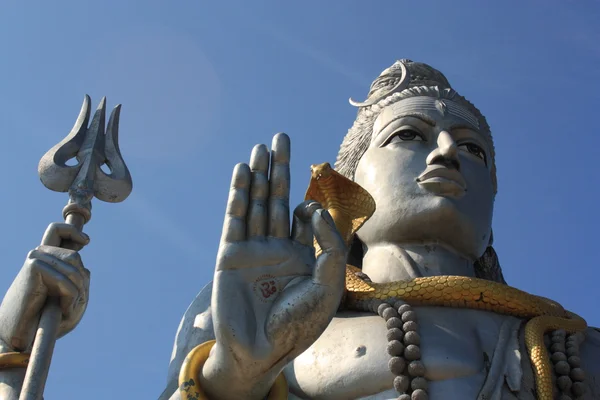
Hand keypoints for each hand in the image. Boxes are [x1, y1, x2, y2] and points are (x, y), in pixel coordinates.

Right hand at [0, 223, 89, 350]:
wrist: (20, 335)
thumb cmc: (46, 320)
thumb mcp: (72, 299)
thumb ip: (81, 282)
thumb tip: (86, 268)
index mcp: (46, 259)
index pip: (57, 230)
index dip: (73, 231)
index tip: (86, 241)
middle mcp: (39, 254)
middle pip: (75, 256)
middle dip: (80, 281)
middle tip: (74, 301)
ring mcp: (35, 258)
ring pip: (73, 267)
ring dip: (77, 291)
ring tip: (66, 308)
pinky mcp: (33, 267)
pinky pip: (65, 280)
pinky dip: (70, 297)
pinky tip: (61, 309)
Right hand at [202, 133, 346, 398]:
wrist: (262, 350)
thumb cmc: (299, 324)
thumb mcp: (328, 286)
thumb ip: (330, 247)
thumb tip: (311, 209)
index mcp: (303, 255)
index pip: (305, 216)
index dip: (310, 206)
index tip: (308, 212)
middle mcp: (277, 247)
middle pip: (278, 198)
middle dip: (280, 168)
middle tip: (280, 136)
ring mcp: (253, 249)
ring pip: (256, 203)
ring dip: (259, 174)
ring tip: (261, 146)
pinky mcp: (230, 253)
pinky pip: (235, 218)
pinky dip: (239, 194)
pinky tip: (243, 171)